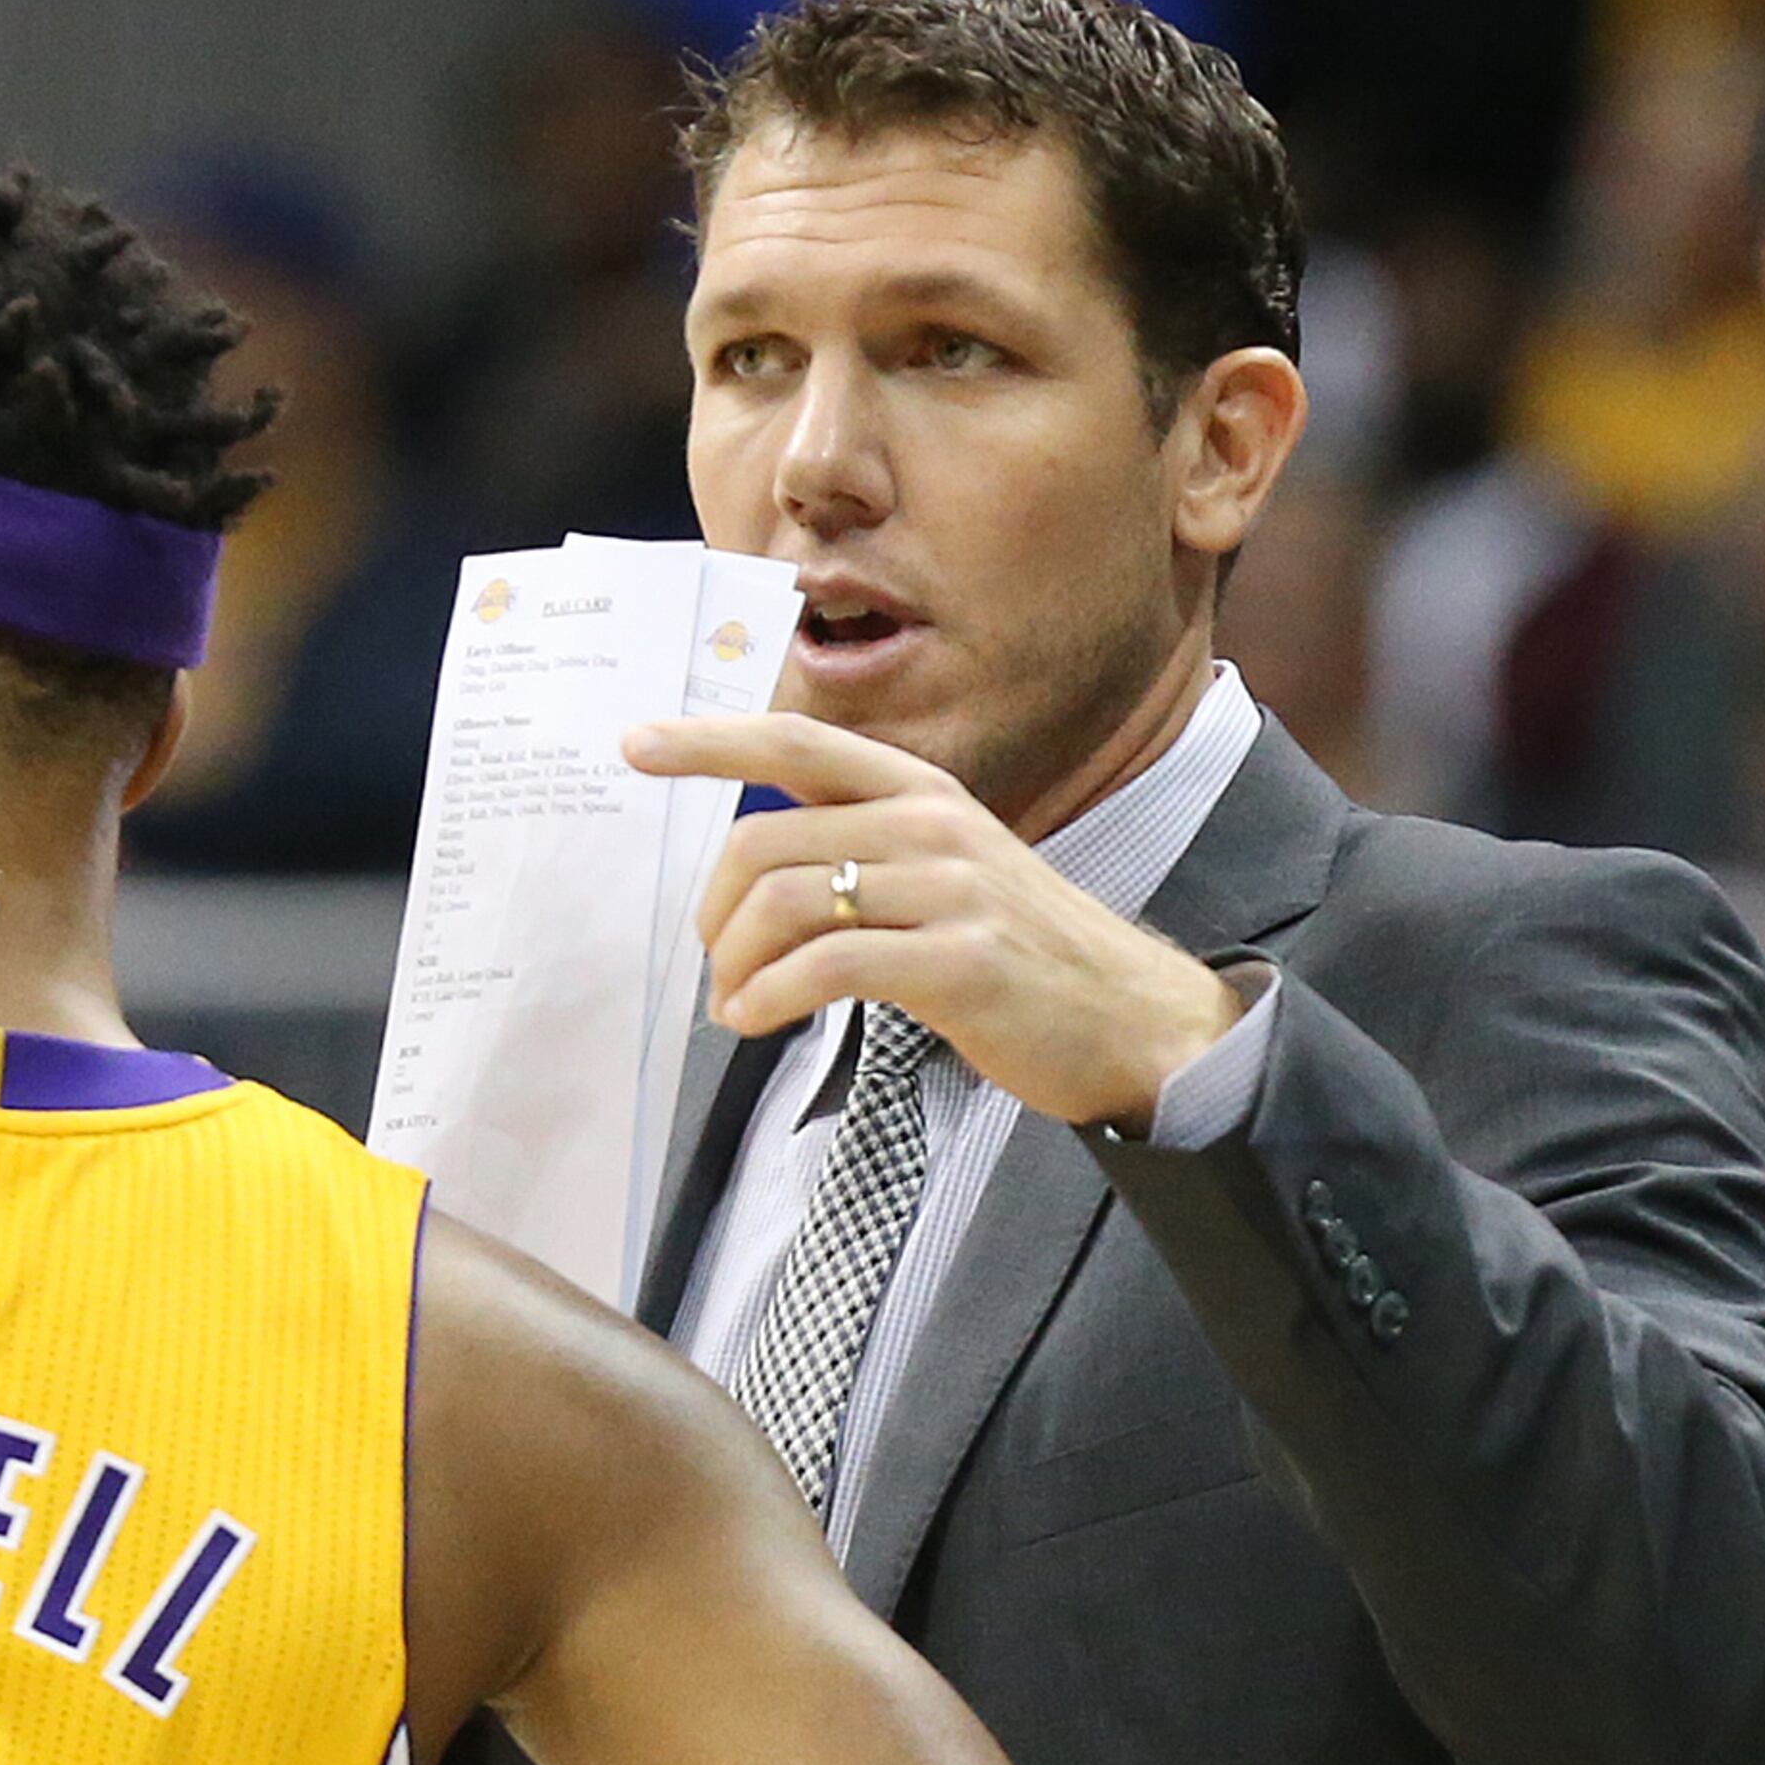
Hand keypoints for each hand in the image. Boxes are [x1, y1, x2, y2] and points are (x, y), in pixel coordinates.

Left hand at [628, 713, 1249, 1131]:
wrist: (1129, 1017)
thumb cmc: (1018, 953)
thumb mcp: (945, 871)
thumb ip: (863, 850)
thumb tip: (755, 871)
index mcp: (921, 793)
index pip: (796, 745)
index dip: (708, 742)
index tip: (635, 744)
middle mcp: (931, 826)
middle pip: (763, 845)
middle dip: (713, 915)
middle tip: (714, 965)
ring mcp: (948, 891)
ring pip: (784, 907)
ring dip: (734, 967)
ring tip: (735, 1006)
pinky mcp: (958, 962)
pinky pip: (824, 968)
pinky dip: (767, 1000)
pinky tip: (757, 1022)